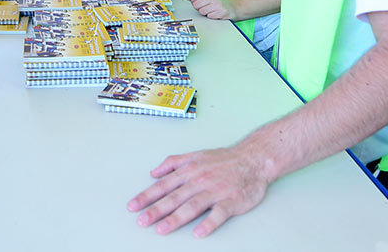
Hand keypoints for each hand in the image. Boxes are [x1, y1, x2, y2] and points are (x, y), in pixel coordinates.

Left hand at [128, 144, 271, 236]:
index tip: (133, 206)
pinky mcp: (231, 200)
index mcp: (190, 170)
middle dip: (156, 210)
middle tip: (141, 221)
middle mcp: (200, 180)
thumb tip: (154, 172)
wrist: (254, 158)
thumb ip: (173, 162)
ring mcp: (216, 191)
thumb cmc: (224, 159)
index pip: (164, 185)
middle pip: (174, 197)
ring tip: (162, 229)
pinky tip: (199, 232)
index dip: (147, 196)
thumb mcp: (195, 155)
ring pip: (192, 206)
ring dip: (176, 218)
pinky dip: (208, 223)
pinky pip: (219, 214)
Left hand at [183, 0, 235, 19]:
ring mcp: (217, 5)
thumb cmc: (221, 2)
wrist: (235, 8)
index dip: (195, 3)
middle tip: (207, 8)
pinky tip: (216, 14)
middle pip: (196, 5)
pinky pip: (209, 17)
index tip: (201, 3)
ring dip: (205, 13)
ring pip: (201, 12)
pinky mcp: (220, 12)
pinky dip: (211, 17)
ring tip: (212, 11)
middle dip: (199, 8)